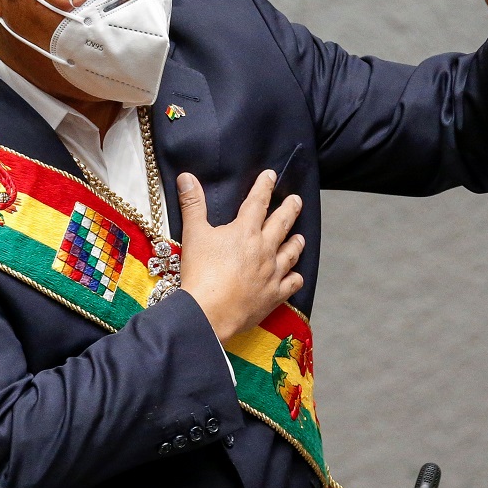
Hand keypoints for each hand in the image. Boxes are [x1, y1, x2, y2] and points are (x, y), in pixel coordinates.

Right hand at [177, 169, 304, 342]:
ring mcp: (272, 272)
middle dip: (290, 209)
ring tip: (300, 237)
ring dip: (296, 243)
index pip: (258, 202)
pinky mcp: (274, 295)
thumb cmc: (200, 272)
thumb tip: (187, 177)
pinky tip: (295, 275)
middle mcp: (264, 248)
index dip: (264, 186)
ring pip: (291, 252)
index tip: (271, 176)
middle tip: (297, 200)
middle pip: (282, 223)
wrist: (209, 312)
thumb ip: (192, 204)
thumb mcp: (193, 234)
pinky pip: (291, 283)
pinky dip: (295, 277)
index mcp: (245, 231)